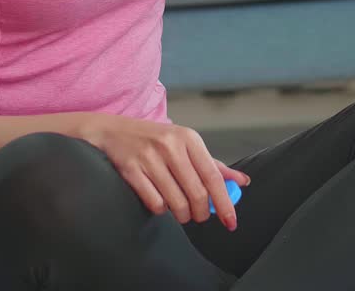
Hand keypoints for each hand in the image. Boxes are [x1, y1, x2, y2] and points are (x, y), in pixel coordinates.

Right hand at [87, 115, 250, 230]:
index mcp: (189, 138)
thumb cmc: (154, 140)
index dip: (224, 203)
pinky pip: (155, 203)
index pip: (213, 177)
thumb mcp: (185, 145)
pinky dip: (160, 209)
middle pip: (197, 194)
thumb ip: (213, 165)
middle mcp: (171, 146)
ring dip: (181, 214)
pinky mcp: (131, 170)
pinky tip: (159, 200)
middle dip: (200, 213)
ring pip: (176, 203)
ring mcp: (149, 158)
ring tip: (179, 209)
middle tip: (198, 216)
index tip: (230, 222)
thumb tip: (242, 182)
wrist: (112, 132)